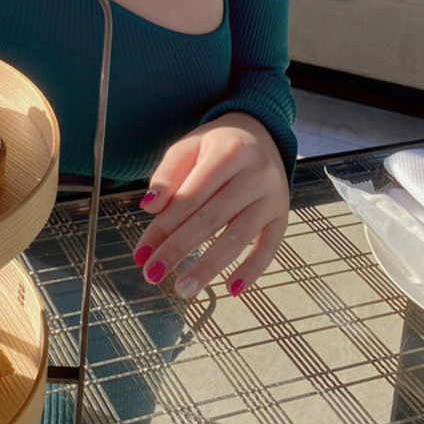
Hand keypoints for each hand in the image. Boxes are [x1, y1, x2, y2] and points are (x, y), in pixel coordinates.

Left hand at [132, 112, 288, 299]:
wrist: (259, 135)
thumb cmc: (216, 146)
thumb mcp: (189, 147)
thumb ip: (167, 174)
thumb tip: (149, 207)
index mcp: (228, 152)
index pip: (190, 196)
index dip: (163, 227)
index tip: (142, 253)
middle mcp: (255, 173)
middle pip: (211, 218)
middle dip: (178, 249)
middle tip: (153, 273)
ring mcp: (272, 196)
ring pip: (238, 237)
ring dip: (208, 267)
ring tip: (183, 288)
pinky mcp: (282, 216)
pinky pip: (270, 248)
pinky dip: (252, 270)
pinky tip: (231, 289)